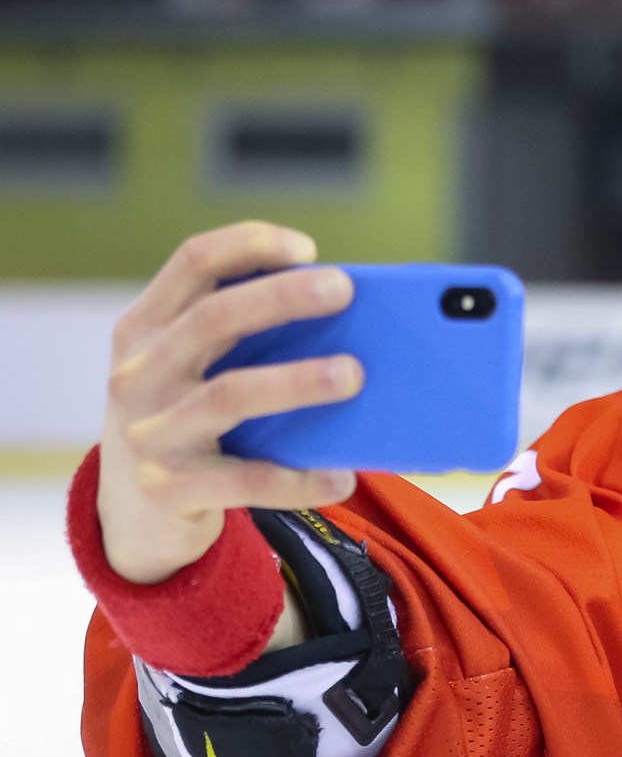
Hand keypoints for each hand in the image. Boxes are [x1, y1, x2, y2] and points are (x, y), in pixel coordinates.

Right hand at [98, 222, 360, 584]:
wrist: (134, 512)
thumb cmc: (188, 419)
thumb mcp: (191, 370)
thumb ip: (242, 340)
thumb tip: (350, 322)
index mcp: (145, 328)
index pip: (191, 263)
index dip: (249, 245)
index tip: (307, 248)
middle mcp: (139, 373)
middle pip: (212, 319)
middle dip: (281, 297)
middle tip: (343, 290)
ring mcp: (150, 431)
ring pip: (229, 395)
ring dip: (295, 381)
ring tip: (353, 374)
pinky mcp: (171, 488)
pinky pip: (245, 480)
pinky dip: (297, 479)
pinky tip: (341, 477)